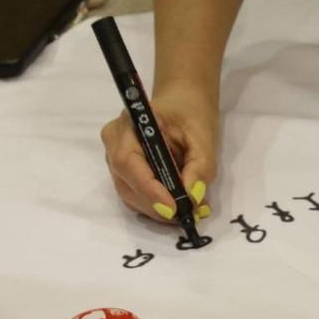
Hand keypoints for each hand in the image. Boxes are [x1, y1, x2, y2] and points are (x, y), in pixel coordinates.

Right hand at [100, 85, 216, 225]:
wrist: (182, 104)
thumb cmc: (190, 114)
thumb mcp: (203, 136)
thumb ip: (200, 166)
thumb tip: (193, 196)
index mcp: (129, 124)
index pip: (128, 162)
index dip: (148, 189)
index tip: (172, 208)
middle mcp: (115, 143)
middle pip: (127, 184)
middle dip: (157, 205)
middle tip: (188, 213)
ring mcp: (116, 160)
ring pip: (131, 195)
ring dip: (159, 210)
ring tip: (190, 210)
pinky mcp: (125, 174)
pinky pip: (137, 196)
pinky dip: (158, 206)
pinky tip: (180, 206)